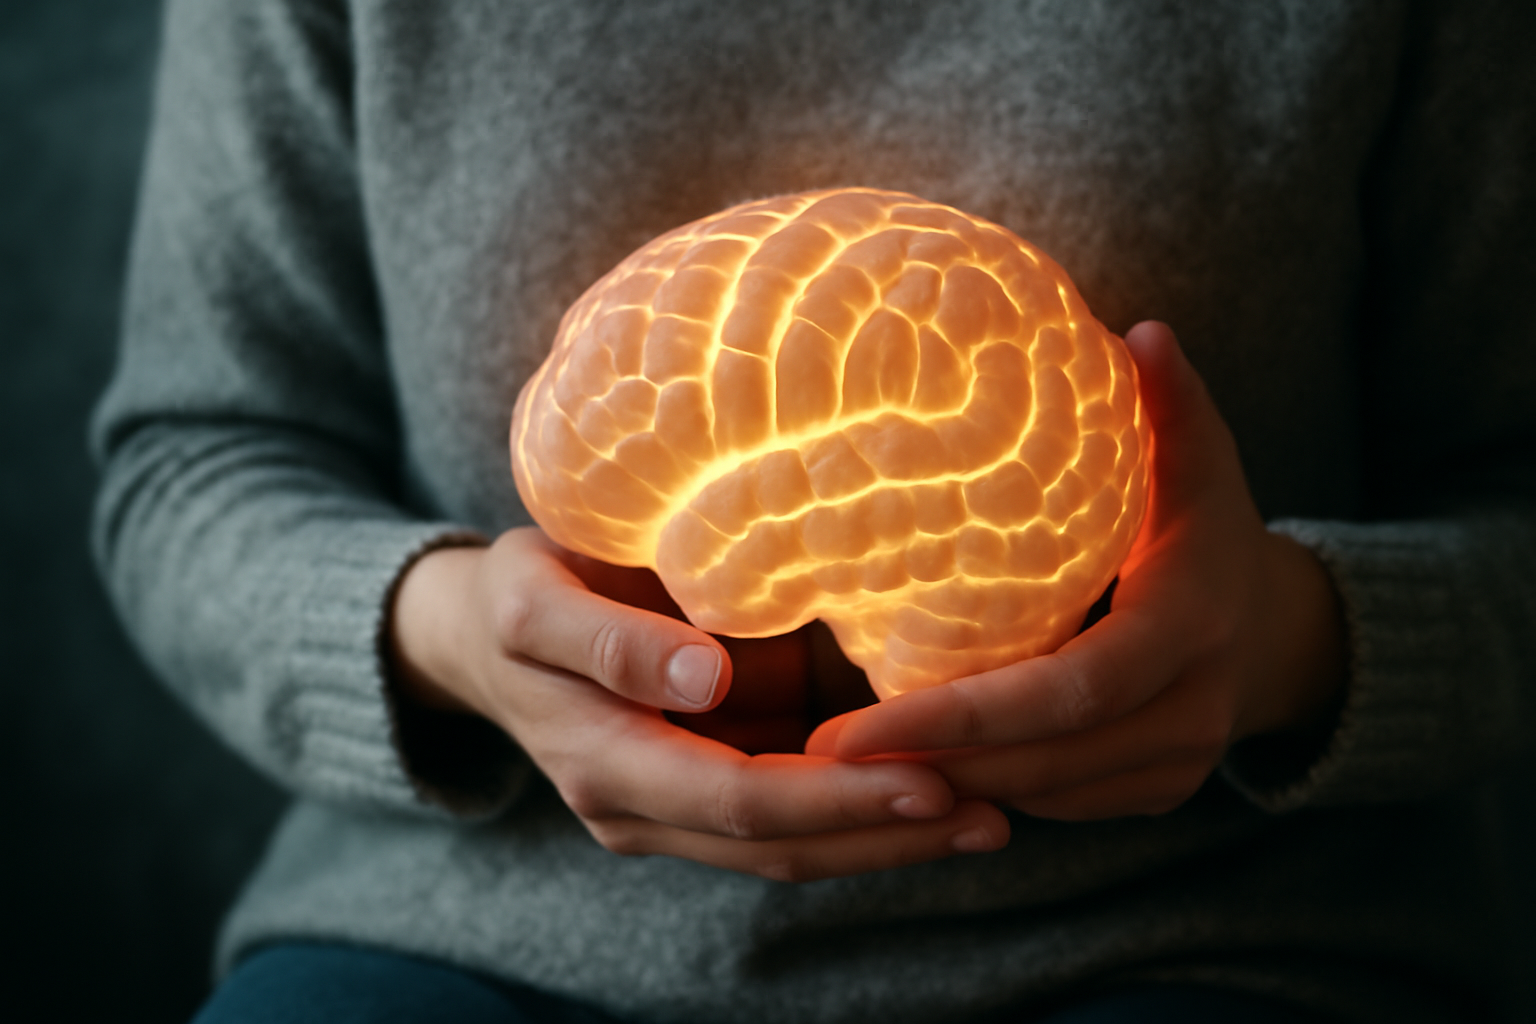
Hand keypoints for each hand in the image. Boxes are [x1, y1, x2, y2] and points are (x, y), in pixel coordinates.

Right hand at [388, 529, 1008, 879]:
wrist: (480, 635)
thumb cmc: (510, 597)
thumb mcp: (532, 599)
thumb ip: (606, 639)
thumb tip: (704, 680)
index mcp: (606, 765)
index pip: (739, 802)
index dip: (837, 802)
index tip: (931, 782)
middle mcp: (643, 808)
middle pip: (780, 845)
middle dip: (886, 835)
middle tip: (994, 812)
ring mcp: (672, 807)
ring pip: (791, 847)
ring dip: (887, 839)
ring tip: (990, 814)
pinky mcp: (699, 783)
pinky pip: (785, 814)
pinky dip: (856, 810)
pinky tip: (929, 788)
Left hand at [807, 321, 1346, 819]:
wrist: (1277, 629)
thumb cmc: (1210, 530)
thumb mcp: (1201, 463)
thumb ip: (1172, 404)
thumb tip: (1138, 332)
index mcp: (1190, 626)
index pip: (1070, 690)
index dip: (966, 714)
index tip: (861, 723)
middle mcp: (1189, 713)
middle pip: (1046, 759)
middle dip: (934, 761)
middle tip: (826, 753)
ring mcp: (1176, 765)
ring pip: (1044, 794)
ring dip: (949, 781)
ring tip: (849, 762)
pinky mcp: (1152, 792)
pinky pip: (1057, 803)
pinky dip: (986, 787)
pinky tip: (914, 765)